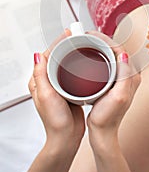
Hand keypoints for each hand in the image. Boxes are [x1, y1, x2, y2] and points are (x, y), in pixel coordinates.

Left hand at [28, 30, 84, 151]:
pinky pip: (73, 71)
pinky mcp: (69, 89)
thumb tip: (37, 55)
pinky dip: (79, 64)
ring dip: (73, 53)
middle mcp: (47, 81)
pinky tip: (87, 61)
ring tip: (83, 44)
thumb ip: (41, 76)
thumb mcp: (46, 96)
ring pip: (65, 63)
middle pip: (56, 56)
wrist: (66, 137)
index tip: (68, 34)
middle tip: (78, 36)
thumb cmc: (54, 121)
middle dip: (66, 45)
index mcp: (39, 81)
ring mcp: (58, 84)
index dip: (57, 42)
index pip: (47, 55)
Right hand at [86, 32, 140, 142]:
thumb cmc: (108, 118)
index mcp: (131, 76)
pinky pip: (107, 62)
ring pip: (111, 55)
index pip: (120, 49)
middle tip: (86, 36)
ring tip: (86, 42)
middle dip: (102, 40)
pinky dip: (98, 55)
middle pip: (116, 50)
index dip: (106, 39)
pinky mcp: (114, 82)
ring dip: (100, 46)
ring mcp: (121, 78)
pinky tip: (89, 55)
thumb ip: (124, 76)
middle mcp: (129, 75)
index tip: (91, 35)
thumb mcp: (118, 96)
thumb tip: (124, 54)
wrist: (103, 133)